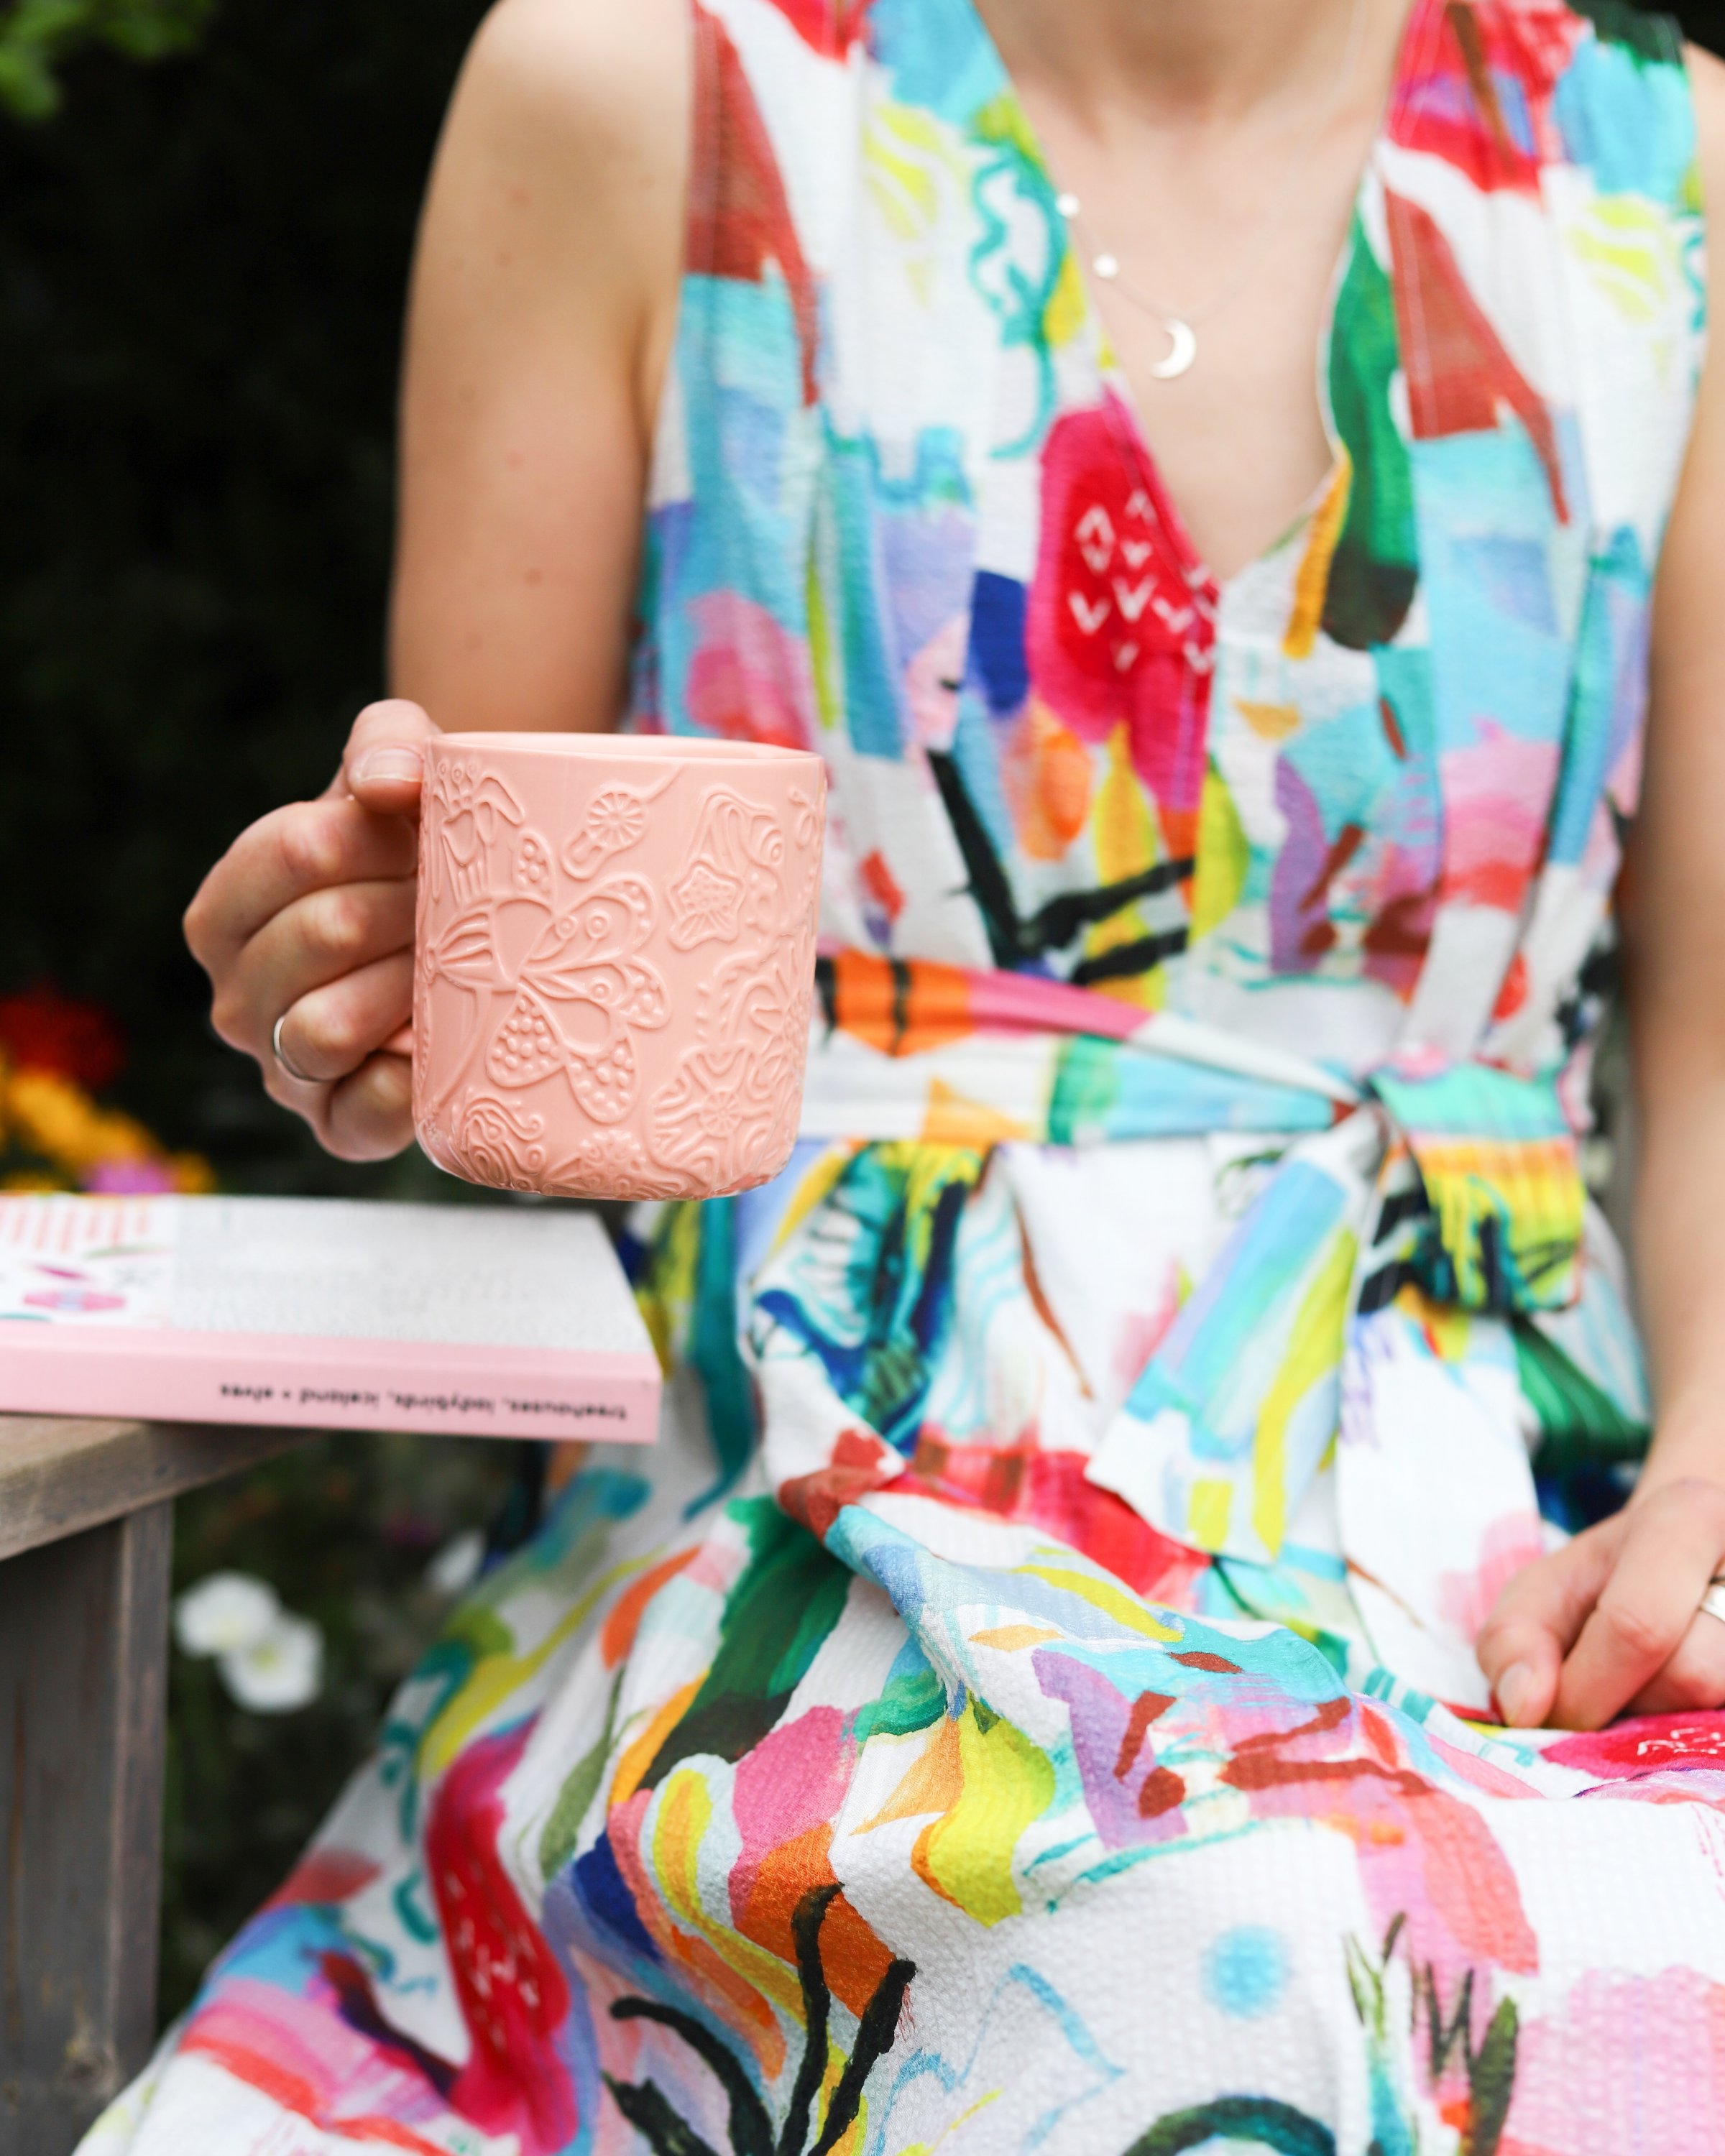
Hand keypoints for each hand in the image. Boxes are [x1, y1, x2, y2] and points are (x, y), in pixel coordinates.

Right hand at [184, 700, 436, 1160]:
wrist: (476, 934)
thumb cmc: (417, 851)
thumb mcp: (400, 773)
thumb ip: (388, 745)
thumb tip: (389, 786)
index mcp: (226, 913)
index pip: (293, 852)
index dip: (377, 835)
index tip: (425, 832)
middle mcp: (236, 1000)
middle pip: (322, 933)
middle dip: (408, 906)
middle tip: (461, 900)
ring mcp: (284, 1071)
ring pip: (325, 1028)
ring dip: (410, 985)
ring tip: (460, 962)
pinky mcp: (340, 1127)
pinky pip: (362, 1114)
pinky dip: (408, 1085)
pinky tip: (443, 1048)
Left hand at [1476, 1476, 1724, 1730]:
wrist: (1695, 1561)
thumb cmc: (1611, 1578)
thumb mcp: (1544, 1589)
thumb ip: (1512, 1641)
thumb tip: (1524, 1706)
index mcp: (1688, 1518)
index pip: (1638, 1626)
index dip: (1584, 1689)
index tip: (1548, 1710)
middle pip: (1692, 1675)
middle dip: (1634, 1699)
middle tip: (1614, 1679)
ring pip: (1718, 1708)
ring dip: (1669, 1718)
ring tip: (1653, 1681)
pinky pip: (1723, 1729)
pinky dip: (1694, 1730)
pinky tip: (1678, 1701)